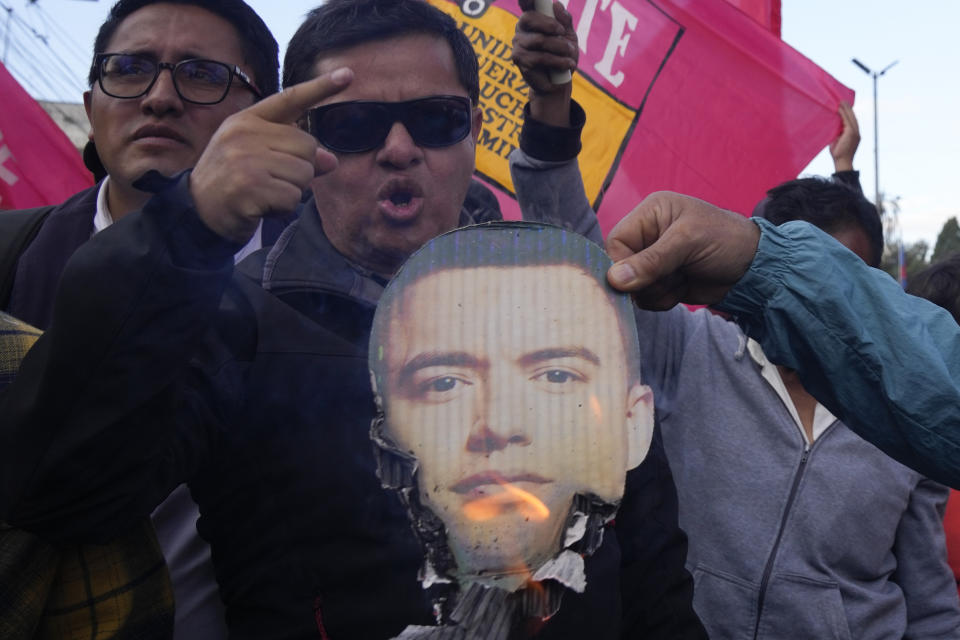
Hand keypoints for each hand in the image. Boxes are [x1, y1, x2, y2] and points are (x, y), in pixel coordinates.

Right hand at [190, 68, 353, 242]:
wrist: (197, 211)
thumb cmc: (234, 182)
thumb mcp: (261, 159)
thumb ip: (296, 154)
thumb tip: (331, 160)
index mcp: (247, 120)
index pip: (291, 99)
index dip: (321, 87)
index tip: (348, 74)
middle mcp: (245, 133)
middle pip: (308, 145)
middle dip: (300, 169)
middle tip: (270, 180)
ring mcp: (246, 158)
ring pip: (304, 173)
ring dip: (292, 190)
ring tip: (263, 192)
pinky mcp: (250, 186)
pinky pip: (293, 196)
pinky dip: (284, 207)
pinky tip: (261, 206)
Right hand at [513, 0, 577, 126]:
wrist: (560, 81)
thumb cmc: (563, 55)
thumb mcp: (568, 35)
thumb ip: (564, 20)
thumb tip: (555, 4)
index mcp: (533, 18)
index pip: (526, 3)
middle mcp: (521, 29)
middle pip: (529, 18)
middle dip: (550, 25)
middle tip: (562, 33)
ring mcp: (518, 44)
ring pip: (539, 40)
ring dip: (560, 47)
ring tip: (571, 55)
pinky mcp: (519, 61)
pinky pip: (540, 57)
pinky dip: (558, 61)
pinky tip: (567, 65)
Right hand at [605, 192, 760, 309]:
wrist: (755, 269)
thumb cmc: (725, 241)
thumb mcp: (687, 243)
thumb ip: (650, 261)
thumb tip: (614, 279)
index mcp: (651, 214)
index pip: (617, 241)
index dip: (622, 262)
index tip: (638, 278)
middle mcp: (649, 235)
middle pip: (622, 266)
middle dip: (644, 279)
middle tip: (670, 277)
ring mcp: (656, 260)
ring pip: (634, 286)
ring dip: (656, 290)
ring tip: (682, 279)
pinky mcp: (663, 282)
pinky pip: (647, 298)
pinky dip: (663, 299)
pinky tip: (684, 287)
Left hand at [829, 101, 859, 172]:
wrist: (841, 162)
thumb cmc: (838, 154)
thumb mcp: (837, 141)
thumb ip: (837, 133)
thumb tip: (832, 126)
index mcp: (854, 134)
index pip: (852, 121)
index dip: (849, 113)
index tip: (845, 106)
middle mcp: (857, 132)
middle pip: (853, 117)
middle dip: (849, 108)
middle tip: (843, 100)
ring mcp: (855, 132)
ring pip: (851, 117)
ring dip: (846, 109)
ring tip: (841, 102)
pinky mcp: (851, 133)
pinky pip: (847, 121)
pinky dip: (843, 114)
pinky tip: (839, 109)